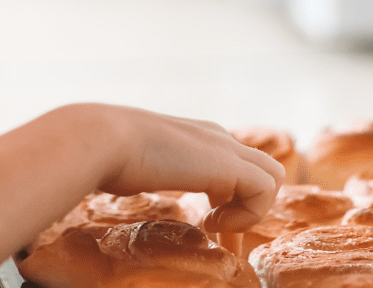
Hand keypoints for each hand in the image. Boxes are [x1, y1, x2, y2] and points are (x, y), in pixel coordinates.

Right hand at [42, 103, 283, 231]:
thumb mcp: (126, 162)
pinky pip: (266, 189)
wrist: (99, 140)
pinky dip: (248, 214)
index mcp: (193, 136)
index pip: (231, 164)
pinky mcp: (229, 165)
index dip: (227, 198)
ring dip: (251, 210)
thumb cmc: (100, 154)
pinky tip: (212, 224)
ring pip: (273, 175)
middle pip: (258, 169)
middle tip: (217, 236)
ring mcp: (224, 147)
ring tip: (215, 227)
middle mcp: (214, 137)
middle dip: (245, 207)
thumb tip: (114, 179)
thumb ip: (136, 168)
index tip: (207, 228)